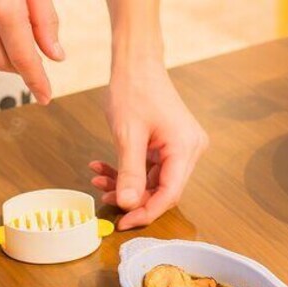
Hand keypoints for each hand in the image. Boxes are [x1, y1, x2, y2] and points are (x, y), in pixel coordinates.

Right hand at [0, 0, 63, 103]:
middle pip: (1, 62)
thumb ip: (45, 20)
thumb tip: (55, 57)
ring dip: (2, 47)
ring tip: (11, 20)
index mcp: (1, 6)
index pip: (23, 59)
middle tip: (37, 55)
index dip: (36, 81)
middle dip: (20, 64)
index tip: (45, 97)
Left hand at [89, 65, 207, 229]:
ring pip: (154, 182)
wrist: (137, 63)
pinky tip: (103, 169)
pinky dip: (128, 172)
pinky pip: (150, 169)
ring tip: (98, 182)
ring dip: (126, 185)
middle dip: (133, 199)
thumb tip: (127, 205)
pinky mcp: (169, 146)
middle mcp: (189, 150)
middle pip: (164, 190)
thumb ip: (129, 173)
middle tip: (105, 201)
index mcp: (185, 148)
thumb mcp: (127, 135)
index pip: (170, 193)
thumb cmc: (135, 89)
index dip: (147, 212)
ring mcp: (181, 148)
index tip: (123, 222)